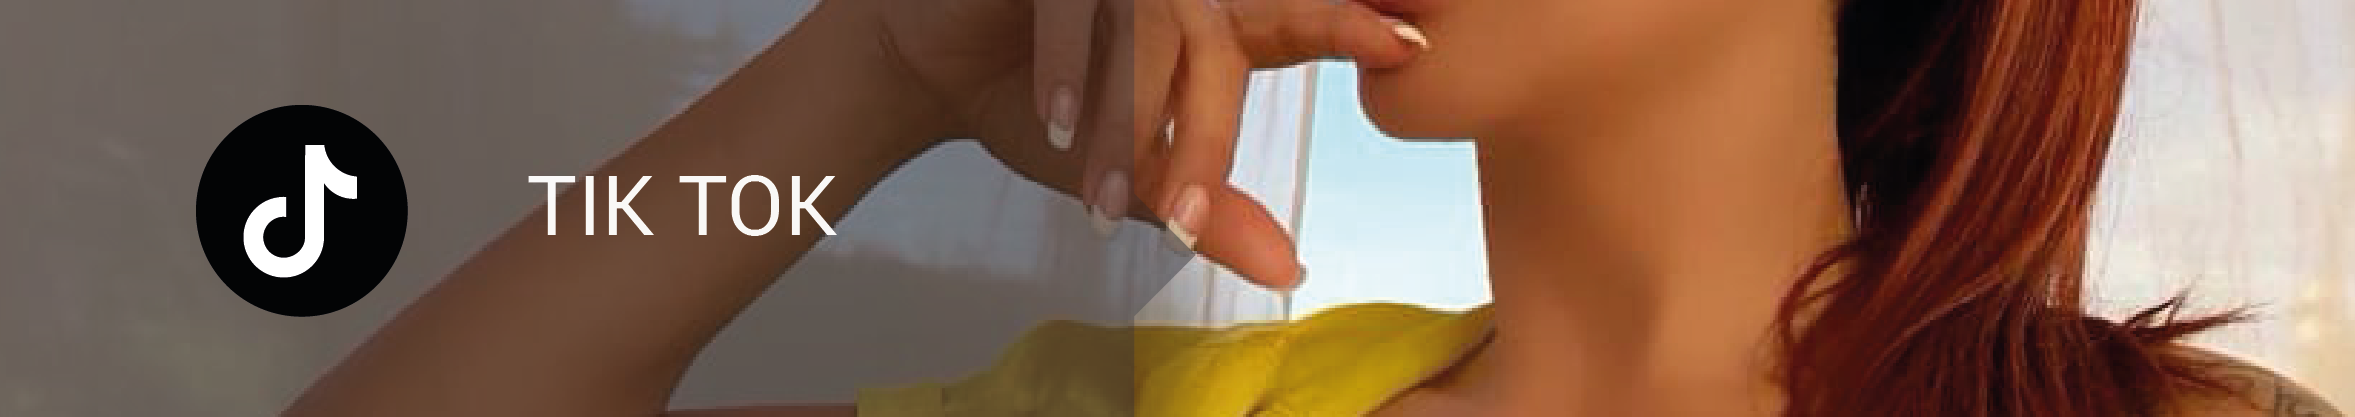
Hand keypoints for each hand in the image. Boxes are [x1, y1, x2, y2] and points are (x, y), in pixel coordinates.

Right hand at [868, 0, 1427, 288]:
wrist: (927, 64)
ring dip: (1123, 122)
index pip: (1293, 23)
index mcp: (1209, 19)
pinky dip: (1070, 71)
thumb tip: (1290, 268)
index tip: (1405, 43)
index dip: (1348, 28)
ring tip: (1097, 196)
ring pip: (1148, 36)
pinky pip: (1078, 7)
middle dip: (1203, 138)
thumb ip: (1211, 206)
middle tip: (1189, 216)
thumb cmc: (1033, 102)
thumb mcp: (1129, 170)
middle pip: (1217, 48)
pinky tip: (1057, 126)